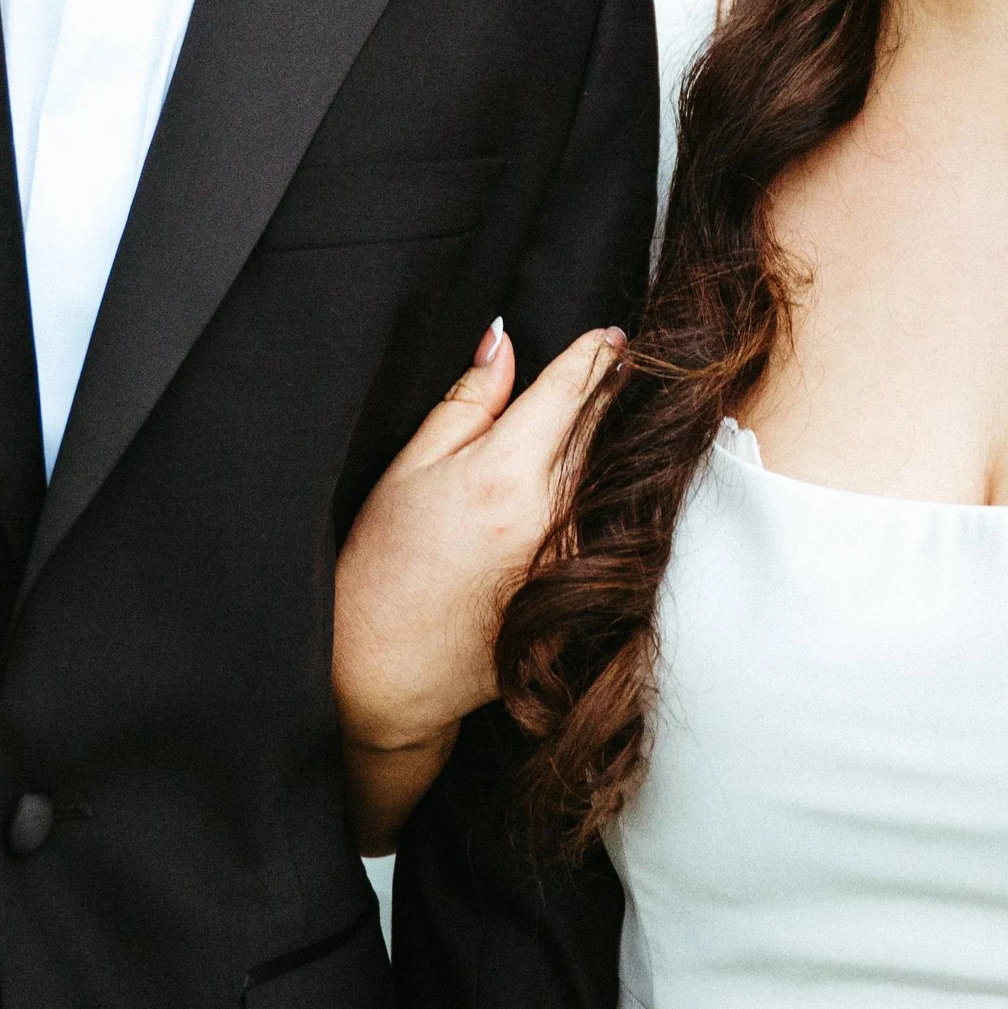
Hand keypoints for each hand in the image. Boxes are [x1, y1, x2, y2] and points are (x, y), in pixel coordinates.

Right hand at [332, 316, 623, 850]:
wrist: (384, 674)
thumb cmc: (382, 568)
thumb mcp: (410, 469)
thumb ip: (468, 402)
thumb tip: (503, 343)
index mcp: (505, 473)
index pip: (573, 391)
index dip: (596, 354)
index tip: (611, 335)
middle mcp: (552, 517)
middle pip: (606, 430)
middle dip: (616, 391)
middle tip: (625, 360)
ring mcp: (574, 562)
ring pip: (614, 480)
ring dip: (619, 445)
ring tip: (620, 415)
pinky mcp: (580, 596)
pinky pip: (608, 530)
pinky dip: (610, 500)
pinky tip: (606, 485)